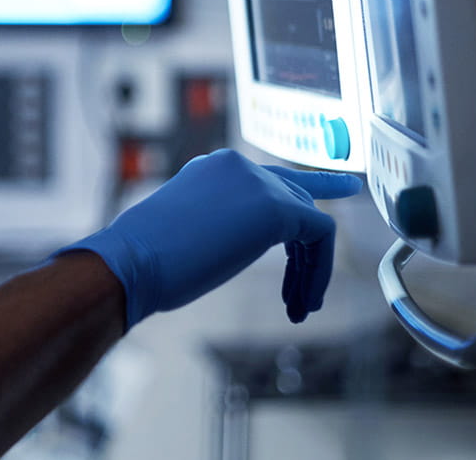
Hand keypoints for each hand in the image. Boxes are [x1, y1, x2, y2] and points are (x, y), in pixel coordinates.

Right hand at [61, 148, 363, 328]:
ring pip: (310, 220)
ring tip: (301, 309)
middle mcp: (238, 165)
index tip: (342, 187)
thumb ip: (219, 223)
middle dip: (308, 252)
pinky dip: (319, 272)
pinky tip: (304, 302)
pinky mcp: (277, 207)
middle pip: (296, 198)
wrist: (133, 260)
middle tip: (306, 296)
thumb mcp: (188, 229)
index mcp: (212, 167)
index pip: (269, 178)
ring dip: (311, 270)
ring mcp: (258, 182)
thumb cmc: (147, 260)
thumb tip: (235, 240)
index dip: (307, 190)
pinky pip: (320, 235)